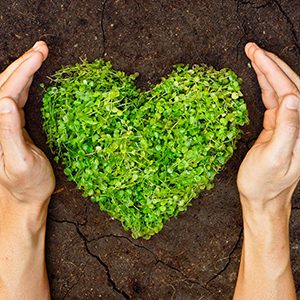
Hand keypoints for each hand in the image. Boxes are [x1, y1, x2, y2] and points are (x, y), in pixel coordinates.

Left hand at [0, 42, 53, 299]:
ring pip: (10, 87)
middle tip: (42, 48)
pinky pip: (17, 97)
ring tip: (39, 55)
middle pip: (5, 83)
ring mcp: (4, 123)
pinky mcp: (13, 126)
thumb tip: (6, 102)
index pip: (7, 90)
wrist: (24, 196)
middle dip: (23, 63)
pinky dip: (26, 82)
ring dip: (24, 69)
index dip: (23, 70)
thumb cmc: (27, 183)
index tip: (40, 55)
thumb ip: (10, 133)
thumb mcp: (20, 162)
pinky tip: (33, 76)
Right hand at [237, 43, 299, 210]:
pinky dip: (265, 85)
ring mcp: (289, 124)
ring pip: (281, 89)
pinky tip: (259, 76)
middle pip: (289, 84)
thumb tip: (290, 99)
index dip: (273, 71)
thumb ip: (286, 129)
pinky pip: (273, 100)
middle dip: (270, 64)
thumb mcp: (274, 158)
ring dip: (267, 71)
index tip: (256, 55)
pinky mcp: (277, 126)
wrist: (262, 197)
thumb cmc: (265, 183)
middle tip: (252, 48)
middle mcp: (299, 124)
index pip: (291, 91)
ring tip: (253, 56)